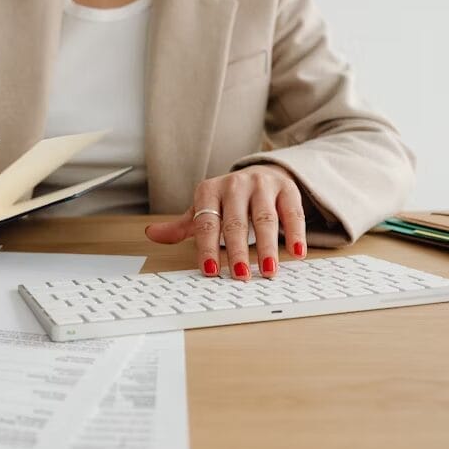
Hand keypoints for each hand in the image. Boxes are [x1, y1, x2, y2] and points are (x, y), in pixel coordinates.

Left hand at [145, 165, 305, 279]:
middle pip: (236, 222)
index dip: (207, 248)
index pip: (206, 222)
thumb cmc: (227, 199)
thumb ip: (182, 226)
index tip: (210, 271)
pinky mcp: (287, 188)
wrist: (261, 172)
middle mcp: (235, 185)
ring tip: (268, 270)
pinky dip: (295, 233)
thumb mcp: (203, 209)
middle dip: (238, 251)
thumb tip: (152, 234)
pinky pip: (292, 213)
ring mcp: (262, 185)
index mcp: (209, 191)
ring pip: (265, 219)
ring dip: (268, 247)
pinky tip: (296, 253)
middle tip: (240, 275)